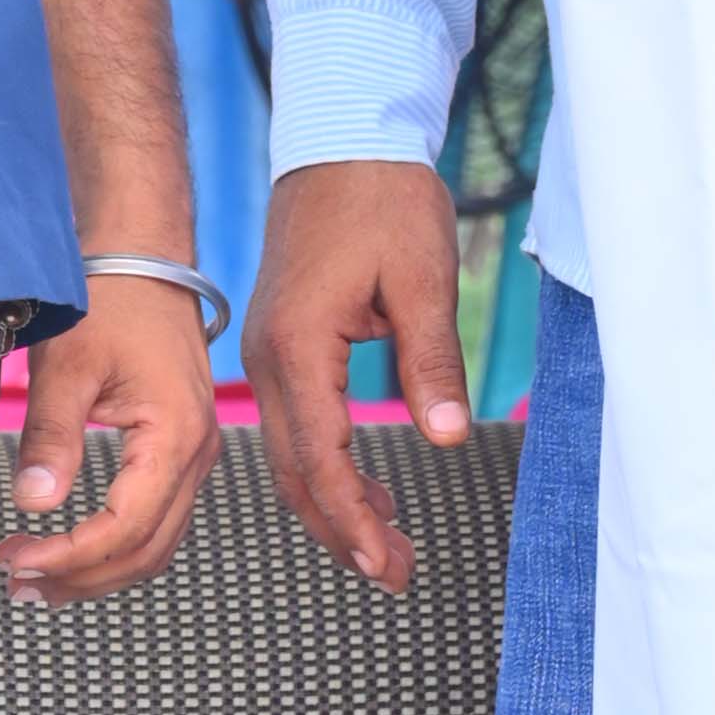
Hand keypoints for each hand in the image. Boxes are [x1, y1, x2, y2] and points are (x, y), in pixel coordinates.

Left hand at [2, 276, 222, 600]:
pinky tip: (72, 550)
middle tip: (16, 583)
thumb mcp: (69, 364)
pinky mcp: (181, 448)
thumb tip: (31, 504)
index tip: (16, 558)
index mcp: (176, 435)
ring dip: (97, 571)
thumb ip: (51, 436)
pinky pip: (156, 520)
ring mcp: (195, 453)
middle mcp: (197, 453)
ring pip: (154, 544)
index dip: (68, 556)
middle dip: (80, 578)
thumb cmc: (111, 298)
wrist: (144, 256)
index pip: (124, 528)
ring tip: (35, 579)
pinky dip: (115, 546)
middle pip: (144, 551)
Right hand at [248, 158, 467, 590]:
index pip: (320, 459)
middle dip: (343, 530)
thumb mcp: (423, 281)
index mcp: (297, 347)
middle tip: (396, 574)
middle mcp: (268, 358)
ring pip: (293, 452)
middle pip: (296, 471)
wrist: (342, 141)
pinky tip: (367, 491)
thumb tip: (446, 440)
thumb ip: (431, 364)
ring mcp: (268, 351)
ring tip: (388, 547)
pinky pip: (297, 422)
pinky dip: (327, 465)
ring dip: (336, 504)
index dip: (354, 519)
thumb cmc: (383, 201)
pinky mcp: (281, 342)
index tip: (388, 563)